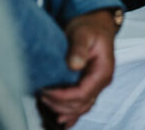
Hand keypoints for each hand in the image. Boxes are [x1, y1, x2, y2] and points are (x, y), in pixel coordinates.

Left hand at [40, 10, 116, 126]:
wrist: (96, 24)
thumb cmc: (90, 27)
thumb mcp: (83, 33)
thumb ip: (79, 48)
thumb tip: (75, 64)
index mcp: (103, 70)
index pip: (83, 93)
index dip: (63, 96)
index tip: (46, 91)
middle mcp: (101, 81)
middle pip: (81, 104)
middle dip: (59, 104)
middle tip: (41, 95)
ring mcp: (96, 85)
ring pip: (81, 108)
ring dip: (63, 110)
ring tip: (45, 103)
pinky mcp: (89, 86)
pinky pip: (82, 105)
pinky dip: (72, 115)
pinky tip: (62, 121)